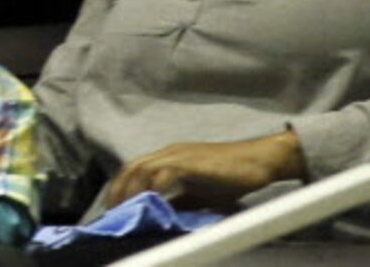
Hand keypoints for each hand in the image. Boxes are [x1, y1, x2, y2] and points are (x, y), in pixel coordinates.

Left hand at [103, 131, 303, 211]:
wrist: (257, 161)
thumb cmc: (230, 177)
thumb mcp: (199, 194)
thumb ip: (180, 202)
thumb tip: (162, 216)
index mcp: (168, 159)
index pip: (135, 169)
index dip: (121, 187)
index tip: (114, 207)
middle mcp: (168, 153)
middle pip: (132, 167)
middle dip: (118, 190)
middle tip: (112, 212)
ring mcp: (178, 155)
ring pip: (143, 168)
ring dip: (131, 190)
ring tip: (125, 209)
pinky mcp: (190, 161)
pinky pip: (165, 173)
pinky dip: (154, 187)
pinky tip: (150, 202)